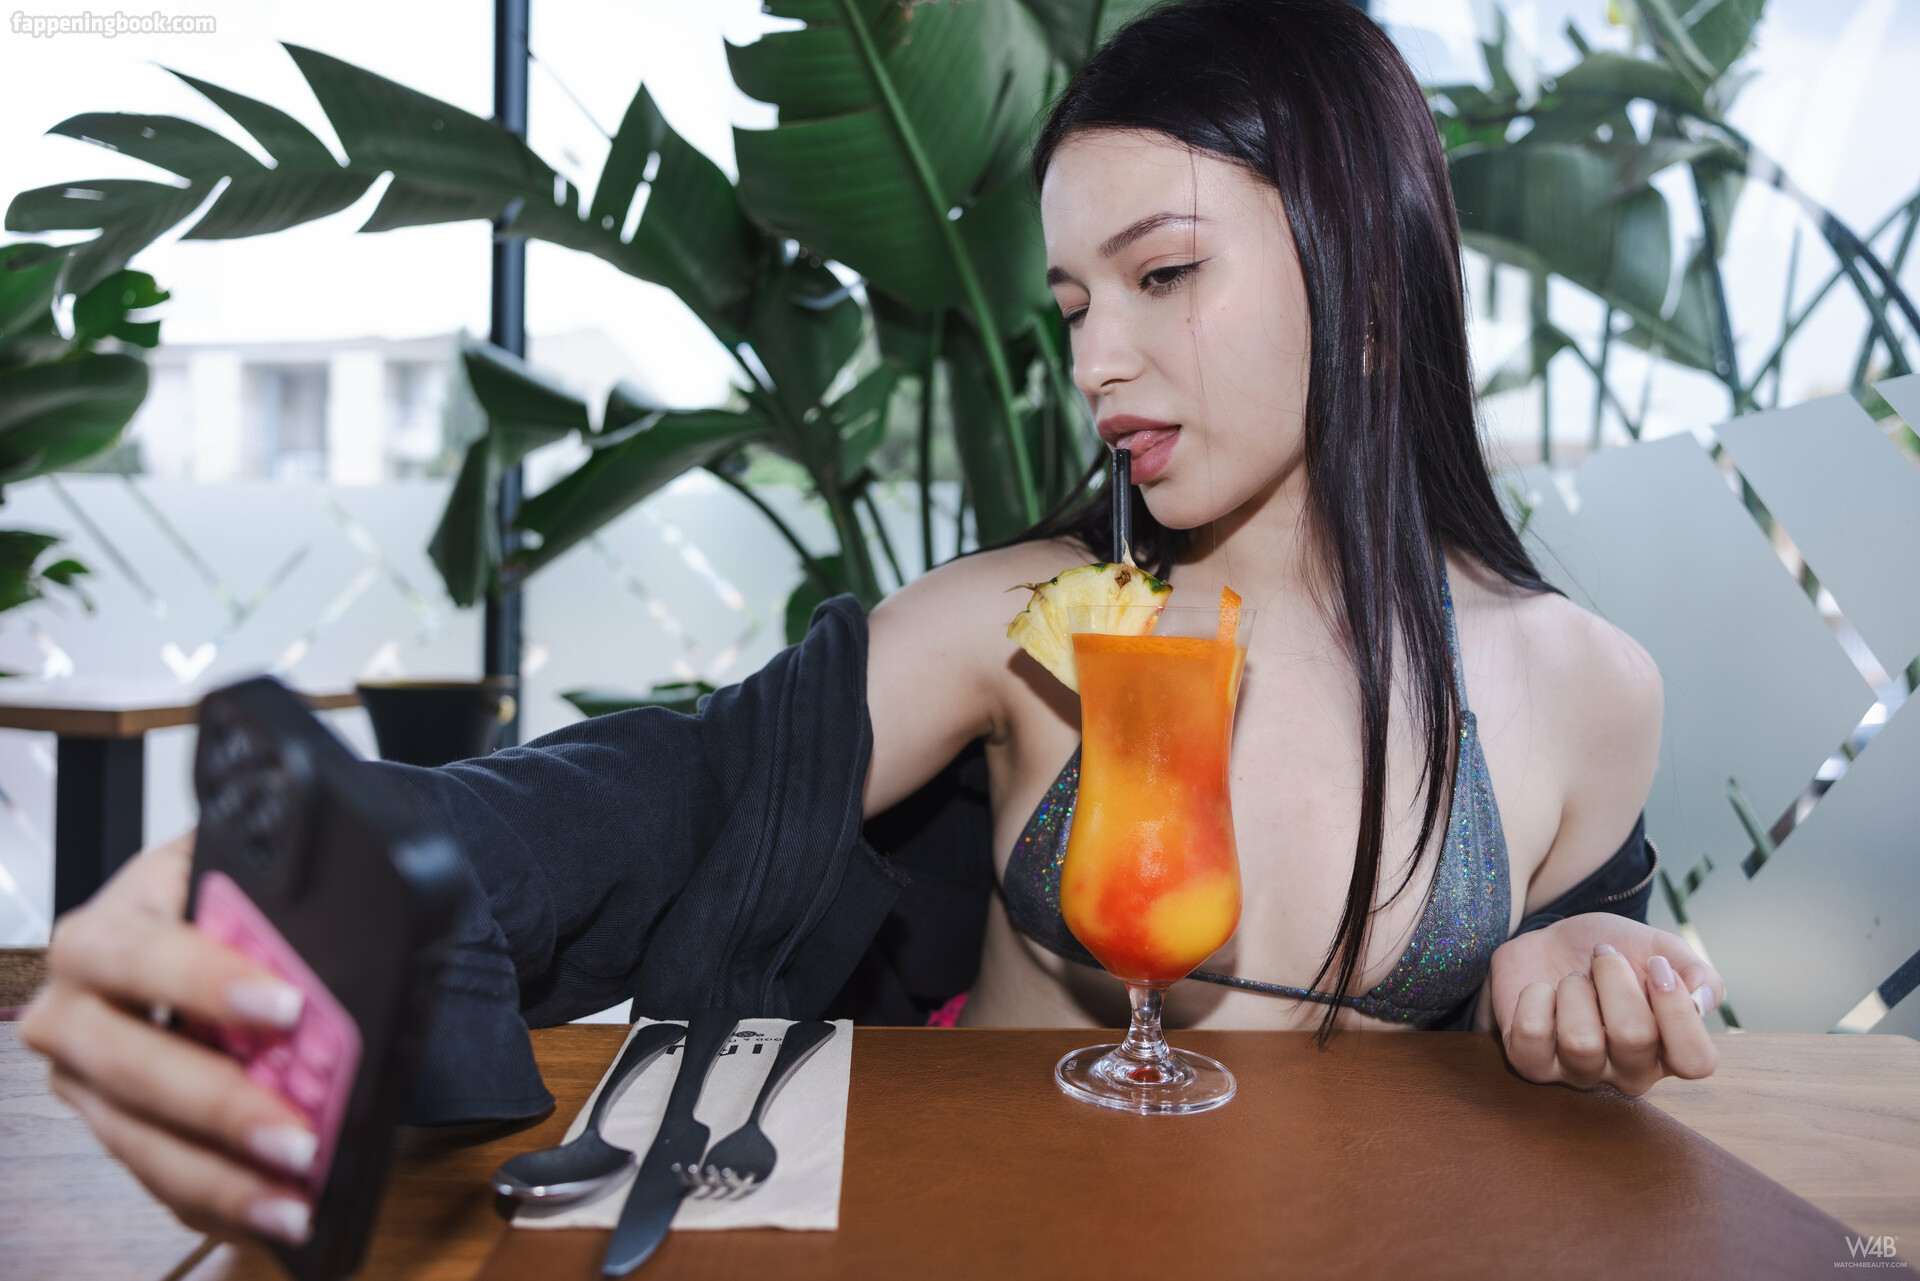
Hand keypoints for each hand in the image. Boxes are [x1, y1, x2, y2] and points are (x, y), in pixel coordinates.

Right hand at [19, 833, 317, 1244]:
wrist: (179, 923)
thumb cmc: (220, 903)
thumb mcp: (239, 885)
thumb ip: (271, 914)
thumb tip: (341, 959)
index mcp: (107, 931)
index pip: (143, 955)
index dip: (207, 981)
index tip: (287, 1007)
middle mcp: (74, 1006)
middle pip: (131, 1065)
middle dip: (220, 1106)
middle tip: (298, 1136)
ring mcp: (83, 1075)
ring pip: (136, 1137)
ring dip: (220, 1175)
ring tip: (292, 1197)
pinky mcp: (109, 1124)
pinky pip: (153, 1174)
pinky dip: (215, 1198)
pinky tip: (269, 1212)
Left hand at [1485, 913, 1724, 1095]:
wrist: (1552, 940)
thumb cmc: (1614, 952)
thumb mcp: (1662, 949)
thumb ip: (1696, 974)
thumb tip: (1701, 1003)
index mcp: (1669, 1050)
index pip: (1695, 1061)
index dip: (1677, 1011)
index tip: (1657, 965)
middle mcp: (1628, 1071)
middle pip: (1634, 1037)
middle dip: (1614, 978)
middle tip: (1603, 955)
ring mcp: (1579, 1073)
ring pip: (1580, 1041)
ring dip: (1574, 988)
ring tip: (1574, 978)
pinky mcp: (1533, 1064)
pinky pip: (1531, 1036)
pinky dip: (1534, 998)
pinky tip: (1542, 991)